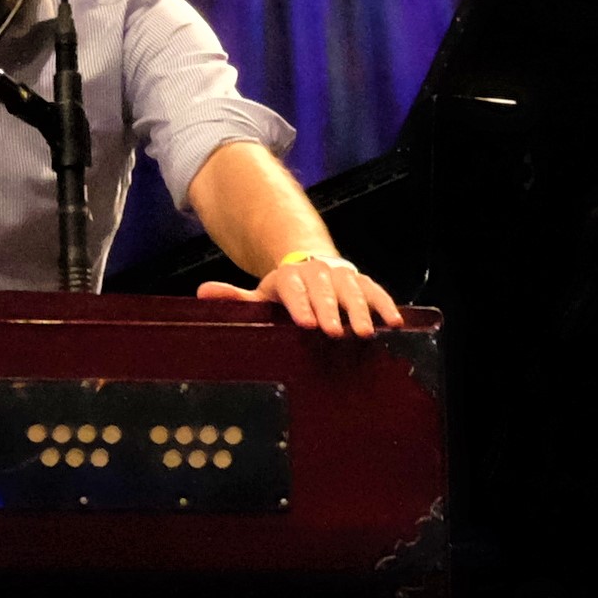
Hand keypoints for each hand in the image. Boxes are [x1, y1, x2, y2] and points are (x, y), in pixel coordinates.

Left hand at [197, 256, 404, 337]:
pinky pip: (376, 290)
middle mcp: (319, 273)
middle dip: (330, 310)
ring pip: (353, 290)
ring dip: (360, 310)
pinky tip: (394, 322)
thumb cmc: (286, 291)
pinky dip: (385, 304)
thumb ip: (235, 297)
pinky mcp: (362, 280)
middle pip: (325, 290)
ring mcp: (343, 275)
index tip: (305, 323)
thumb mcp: (260, 294)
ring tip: (364, 332)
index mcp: (291, 276)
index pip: (294, 290)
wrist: (311, 264)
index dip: (301, 305)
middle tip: (335, 331)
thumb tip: (203, 293)